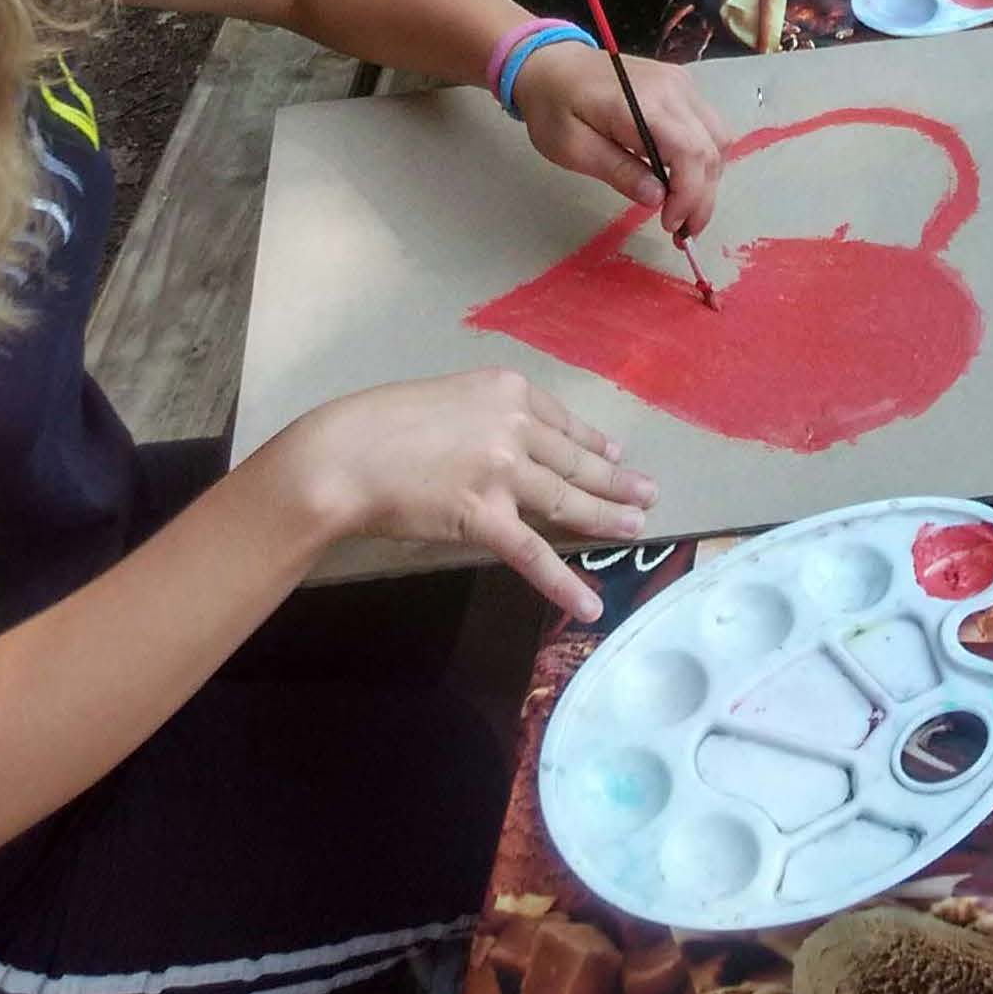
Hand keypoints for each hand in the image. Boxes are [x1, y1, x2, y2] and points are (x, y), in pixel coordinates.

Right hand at [276, 370, 655, 616]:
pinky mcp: (484, 516)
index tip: (613, 453)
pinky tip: (589, 603)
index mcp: (506, 390)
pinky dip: (563, 582)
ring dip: (606, 517)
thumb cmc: (381, 425)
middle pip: (575, 460)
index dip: (592, 441)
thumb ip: (484, 417)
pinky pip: (532, 554)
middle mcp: (514, 426)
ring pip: (567, 500)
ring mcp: (504, 471)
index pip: (561, 421)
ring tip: (637, 526)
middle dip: (615, 478)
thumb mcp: (447, 399)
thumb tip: (508, 443)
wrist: (345, 454)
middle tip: (648, 491)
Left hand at [512, 42, 730, 243]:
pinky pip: (708, 126)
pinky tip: (682, 179)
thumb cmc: (554, 107)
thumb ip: (617, 171)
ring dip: (708, 178)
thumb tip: (657, 198)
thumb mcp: (572, 148)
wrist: (552, 63)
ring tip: (684, 209)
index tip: (670, 225)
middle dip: (703, 196)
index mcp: (642, 103)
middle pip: (711, 148)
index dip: (689, 195)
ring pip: (718, 138)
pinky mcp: (681, 86)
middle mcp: (673, 88)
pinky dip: (703, 158)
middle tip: (682, 231)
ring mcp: (681, 84)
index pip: (690, 152)